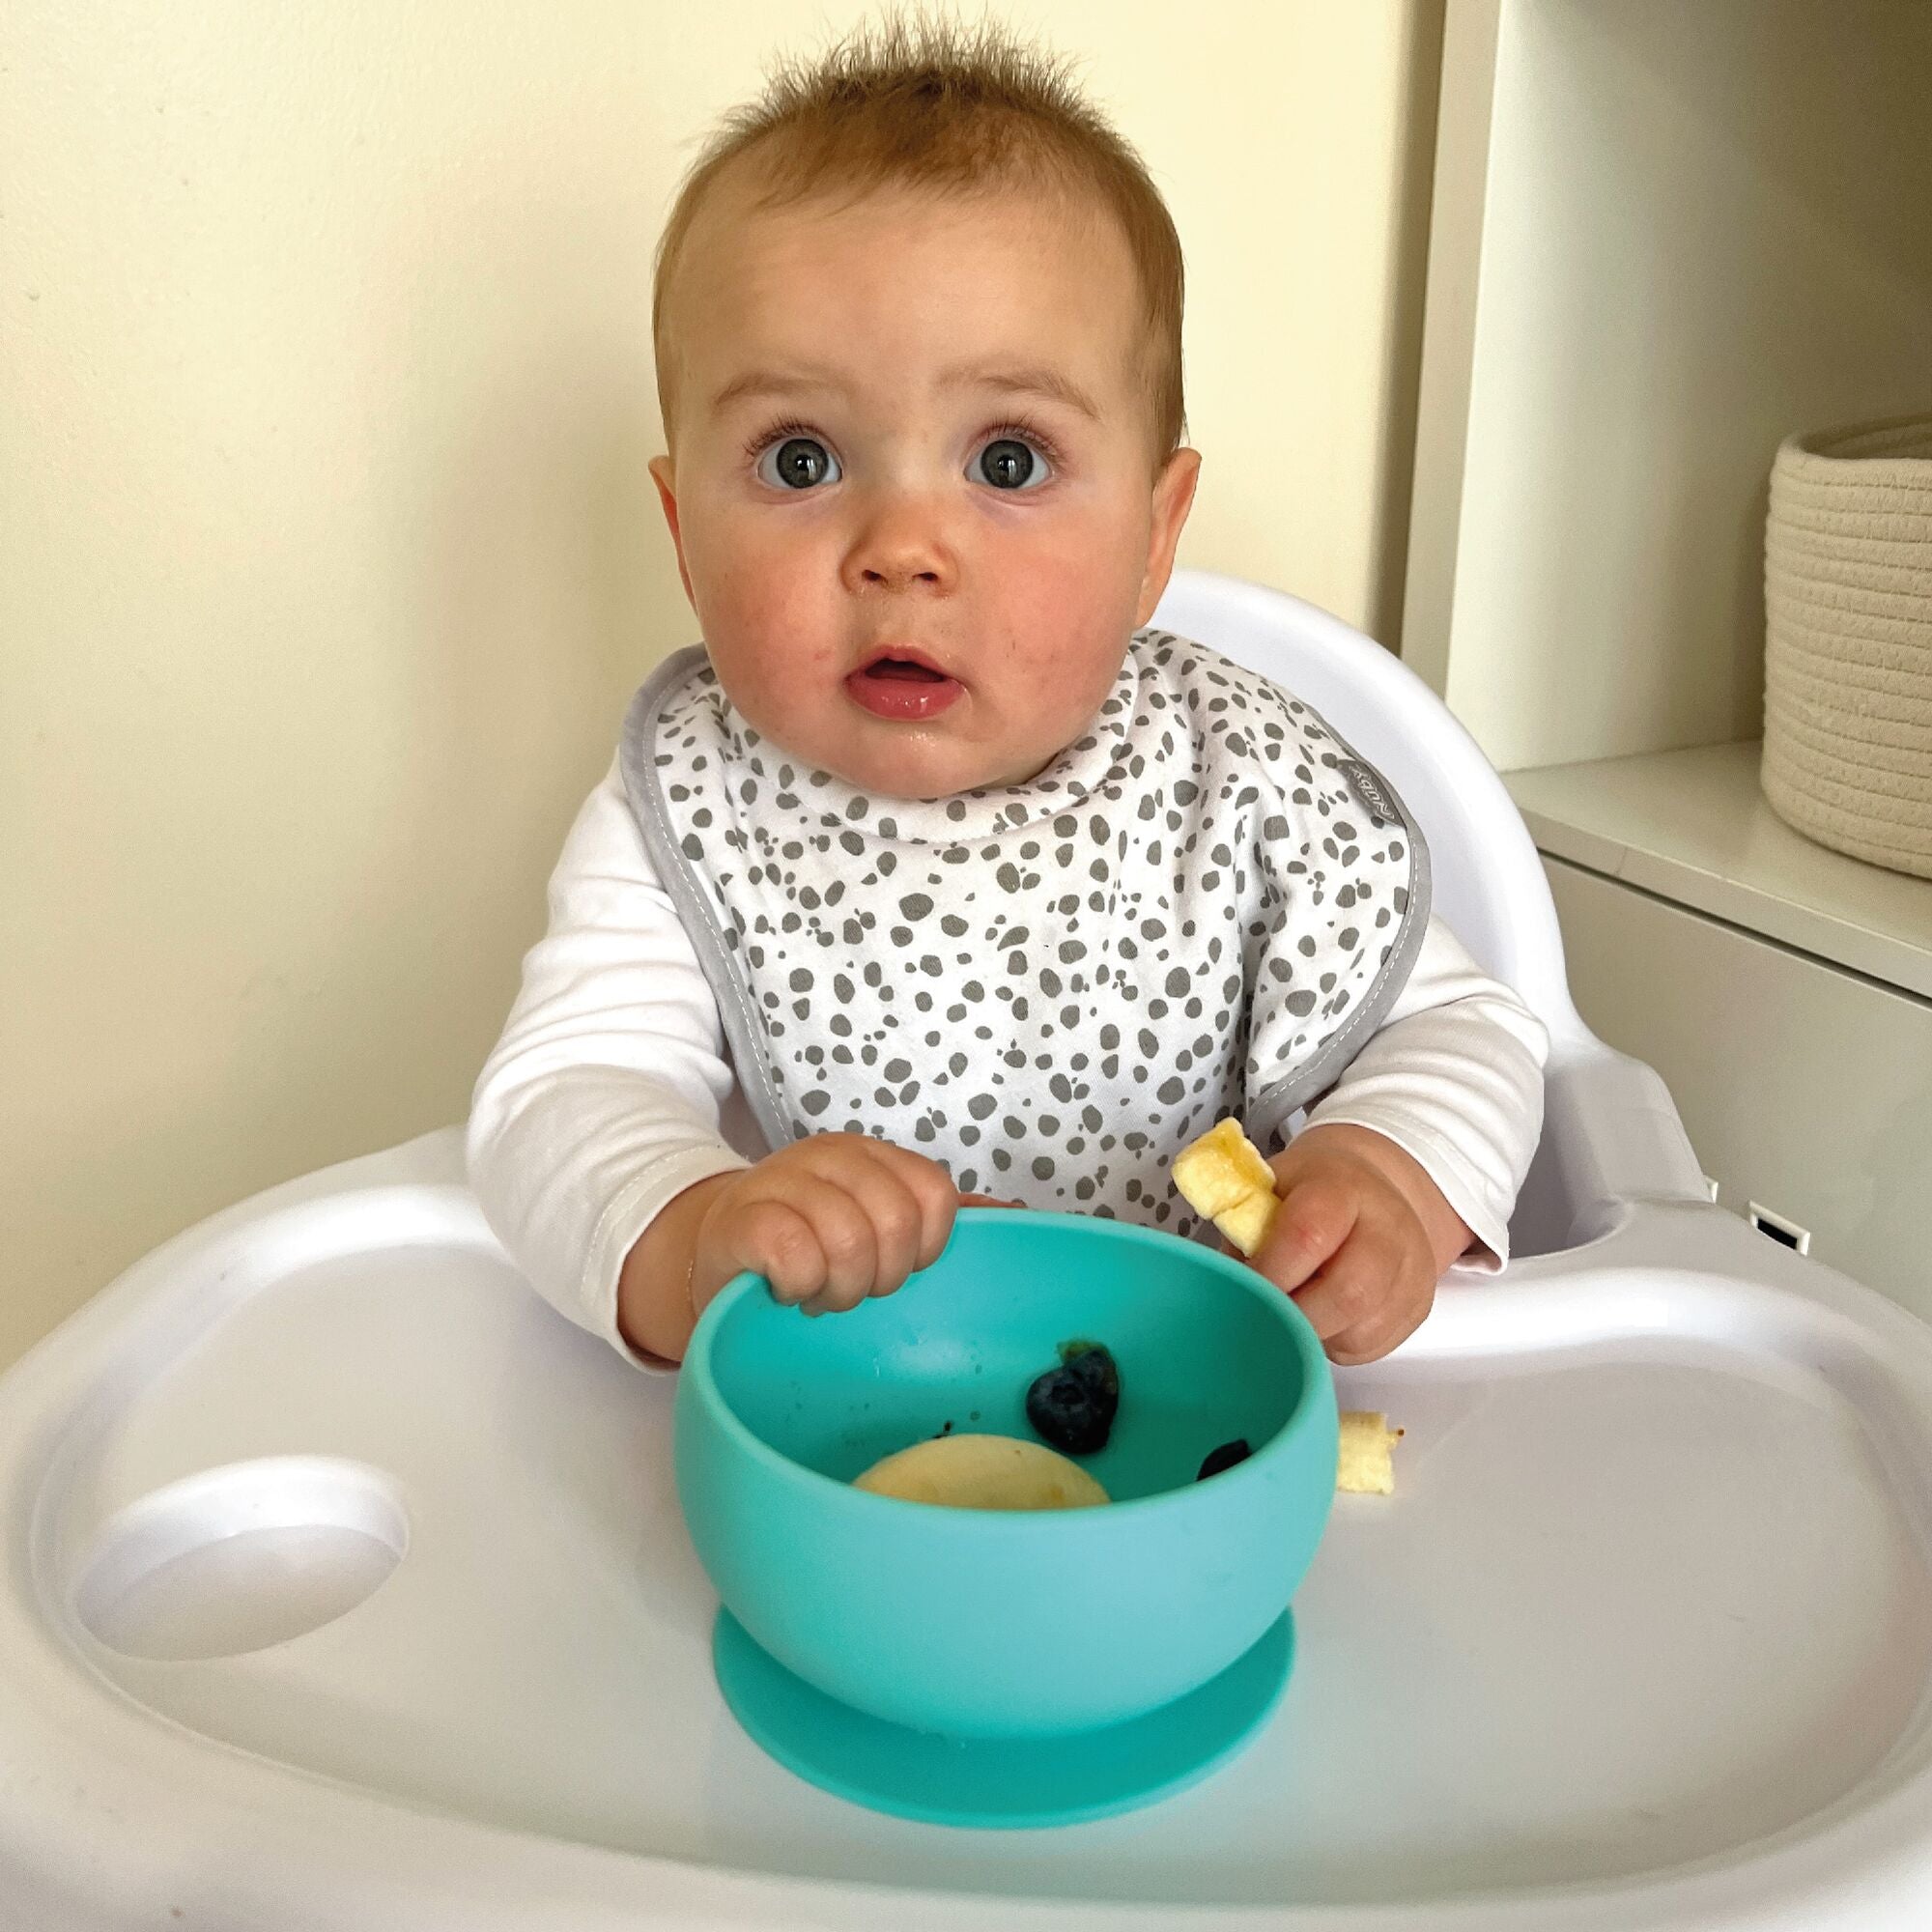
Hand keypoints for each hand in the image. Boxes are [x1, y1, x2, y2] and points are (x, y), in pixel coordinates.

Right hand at [689, 1137, 1020, 1320]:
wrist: (714, 1254)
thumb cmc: (805, 1243)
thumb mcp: (872, 1222)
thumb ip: (934, 1217)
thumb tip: (1014, 1213)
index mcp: (873, 1155)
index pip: (936, 1195)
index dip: (926, 1249)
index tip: (896, 1268)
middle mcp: (830, 1156)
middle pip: (897, 1222)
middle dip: (881, 1277)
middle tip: (851, 1287)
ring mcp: (783, 1180)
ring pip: (849, 1241)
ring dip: (838, 1289)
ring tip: (818, 1293)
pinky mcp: (742, 1217)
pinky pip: (795, 1256)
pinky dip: (800, 1287)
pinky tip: (786, 1290)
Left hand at [1247, 1122, 1472, 1364]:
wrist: (1374, 1189)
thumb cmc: (1311, 1191)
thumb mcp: (1270, 1187)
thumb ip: (1246, 1229)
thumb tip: (1223, 1280)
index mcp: (1341, 1186)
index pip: (1309, 1233)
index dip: (1271, 1272)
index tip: (1243, 1290)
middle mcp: (1388, 1227)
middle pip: (1350, 1293)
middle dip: (1296, 1316)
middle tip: (1265, 1315)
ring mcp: (1411, 1270)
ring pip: (1362, 1330)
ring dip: (1315, 1335)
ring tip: (1294, 1311)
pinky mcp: (1418, 1306)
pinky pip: (1372, 1347)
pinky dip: (1336, 1344)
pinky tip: (1322, 1319)